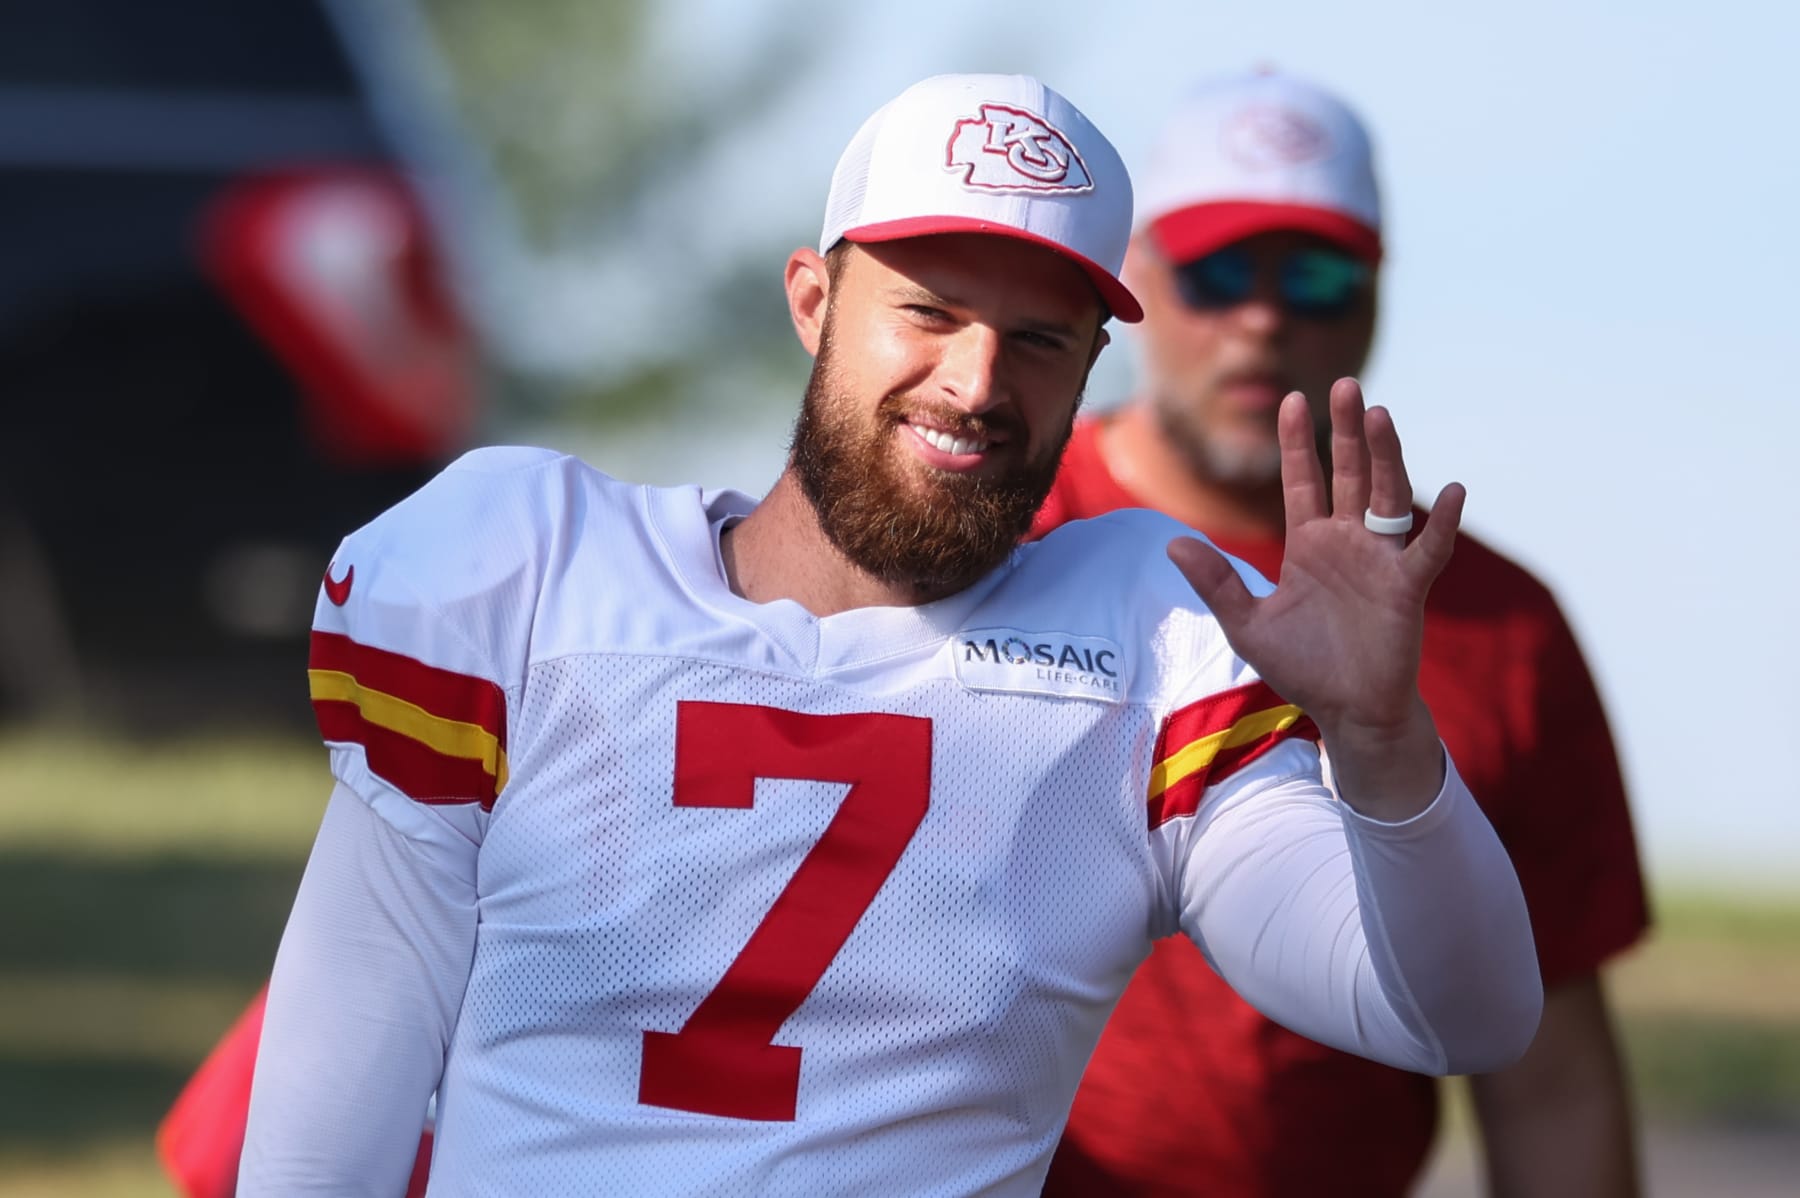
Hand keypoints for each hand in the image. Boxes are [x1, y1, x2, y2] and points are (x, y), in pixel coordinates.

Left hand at [1167, 378, 1463, 815]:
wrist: (1347, 712)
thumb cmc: (1303, 668)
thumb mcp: (1248, 624)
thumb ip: (1215, 583)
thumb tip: (1171, 543)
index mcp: (1310, 545)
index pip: (1303, 481)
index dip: (1299, 443)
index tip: (1294, 398)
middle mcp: (1348, 543)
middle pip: (1350, 474)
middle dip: (1347, 431)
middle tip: (1346, 384)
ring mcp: (1381, 561)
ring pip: (1388, 497)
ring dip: (1387, 457)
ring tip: (1380, 414)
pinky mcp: (1407, 588)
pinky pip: (1430, 550)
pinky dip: (1444, 524)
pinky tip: (1454, 492)